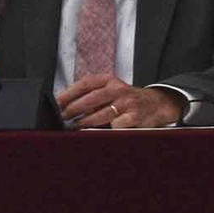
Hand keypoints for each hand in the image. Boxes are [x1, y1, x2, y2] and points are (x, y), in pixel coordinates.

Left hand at [55, 73, 182, 128]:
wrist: (156, 104)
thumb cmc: (126, 100)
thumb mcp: (111, 91)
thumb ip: (92, 96)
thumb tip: (66, 107)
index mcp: (109, 80)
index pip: (84, 84)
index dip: (68, 93)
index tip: (56, 102)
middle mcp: (118, 89)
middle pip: (91, 98)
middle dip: (74, 109)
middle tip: (62, 117)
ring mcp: (127, 102)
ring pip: (101, 113)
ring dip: (85, 122)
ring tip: (75, 127)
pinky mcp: (135, 116)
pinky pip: (115, 125)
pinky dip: (106, 130)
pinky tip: (100, 132)